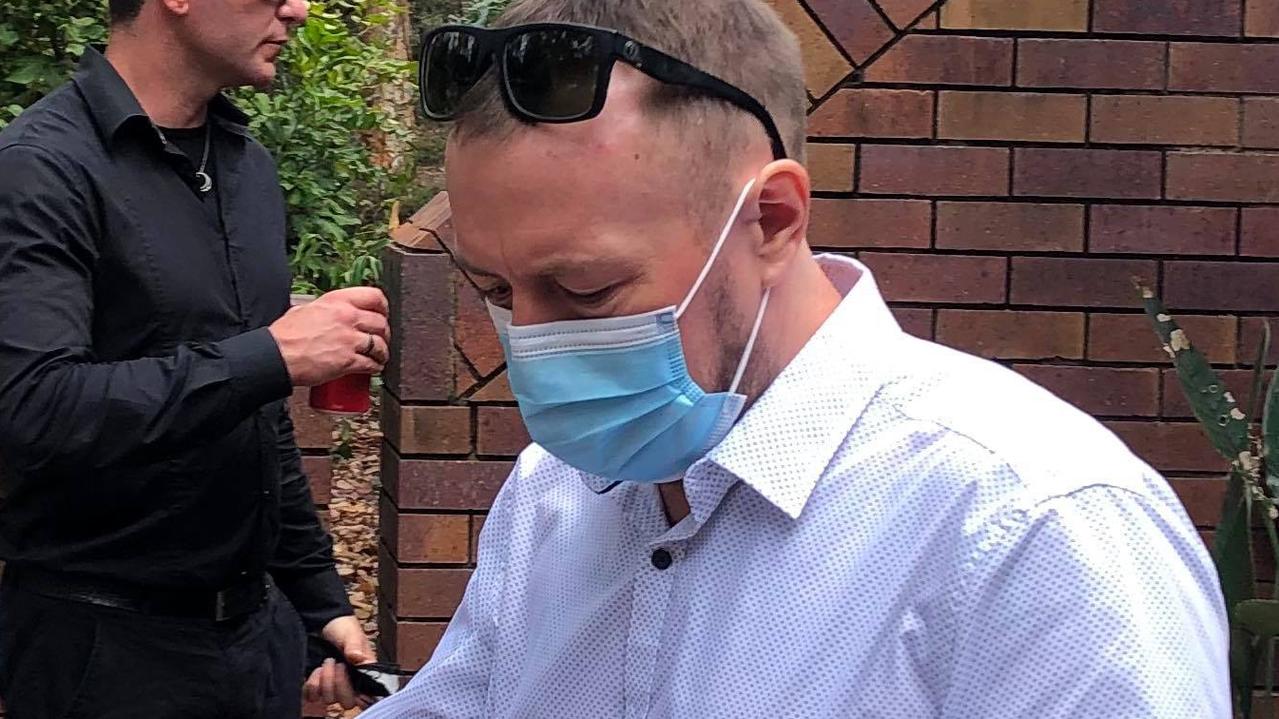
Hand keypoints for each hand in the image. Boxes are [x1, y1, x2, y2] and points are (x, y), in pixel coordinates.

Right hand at [270, 287, 389, 386]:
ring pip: (379, 344)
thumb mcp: (303, 309)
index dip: (383, 306)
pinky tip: (375, 368)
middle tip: (382, 338)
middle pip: (380, 322)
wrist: (276, 356)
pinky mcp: (348, 360)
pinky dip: (376, 367)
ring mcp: (349, 339)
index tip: (384, 313)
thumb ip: (321, 308)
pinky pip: (371, 364)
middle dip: (384, 332)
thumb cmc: (284, 335)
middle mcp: (346, 317)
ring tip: (380, 356)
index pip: (373, 296)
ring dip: (383, 352)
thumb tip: (327, 311)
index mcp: (337, 301)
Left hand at [304, 615, 376, 709]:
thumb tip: (358, 658)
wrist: (323, 622)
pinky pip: (312, 696)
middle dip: (339, 685)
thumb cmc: (343, 627)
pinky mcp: (317, 685)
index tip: (350, 677)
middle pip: (347, 702)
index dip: (359, 694)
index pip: (367, 696)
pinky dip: (312, 685)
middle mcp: (350, 683)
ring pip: (329, 700)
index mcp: (364, 674)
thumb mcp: (351, 633)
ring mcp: (332, 685)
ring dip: (325, 682)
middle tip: (337, 664)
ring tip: (326, 663)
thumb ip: (355, 646)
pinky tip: (315, 670)